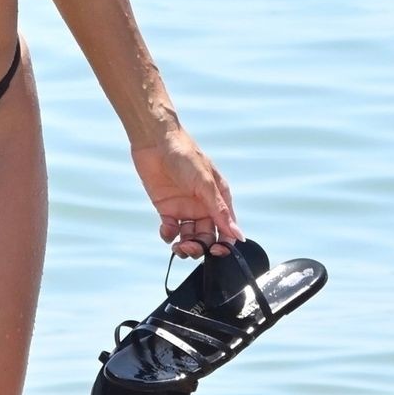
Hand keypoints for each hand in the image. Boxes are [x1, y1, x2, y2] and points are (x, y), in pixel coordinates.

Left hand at [130, 126, 244, 257]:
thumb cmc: (185, 156)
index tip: (215, 252)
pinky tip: (166, 229)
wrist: (155, 142)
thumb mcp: (205, 184)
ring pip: (189, 236)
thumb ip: (219, 211)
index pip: (225, 229)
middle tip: (189, 247)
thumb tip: (238, 235)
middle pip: (206, 236)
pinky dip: (169, 235)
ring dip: (184, 245)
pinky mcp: (166, 209)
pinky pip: (171, 230)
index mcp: (218, 199)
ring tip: (178, 245)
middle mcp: (203, 206)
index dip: (223, 244)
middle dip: (200, 246)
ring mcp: (185, 208)